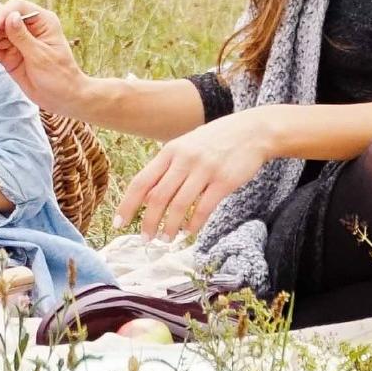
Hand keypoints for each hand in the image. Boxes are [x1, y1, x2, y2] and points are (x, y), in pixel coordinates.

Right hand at [0, 0, 88, 115]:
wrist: (63, 99)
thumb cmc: (59, 76)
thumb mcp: (41, 56)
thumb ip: (23, 37)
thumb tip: (10, 16)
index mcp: (42, 21)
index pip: (17, 8)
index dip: (0, 16)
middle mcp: (28, 28)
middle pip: (0, 23)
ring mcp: (17, 41)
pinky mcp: (9, 55)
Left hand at [112, 110, 279, 241]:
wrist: (252, 131)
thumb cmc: (214, 141)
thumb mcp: (185, 147)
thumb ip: (167, 168)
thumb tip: (146, 197)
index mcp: (170, 151)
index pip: (141, 181)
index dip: (127, 204)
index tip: (119, 223)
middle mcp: (184, 159)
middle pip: (157, 197)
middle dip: (148, 222)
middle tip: (145, 238)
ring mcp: (205, 170)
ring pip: (179, 205)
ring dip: (169, 227)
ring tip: (165, 239)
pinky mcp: (224, 181)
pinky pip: (204, 208)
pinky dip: (193, 224)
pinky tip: (188, 232)